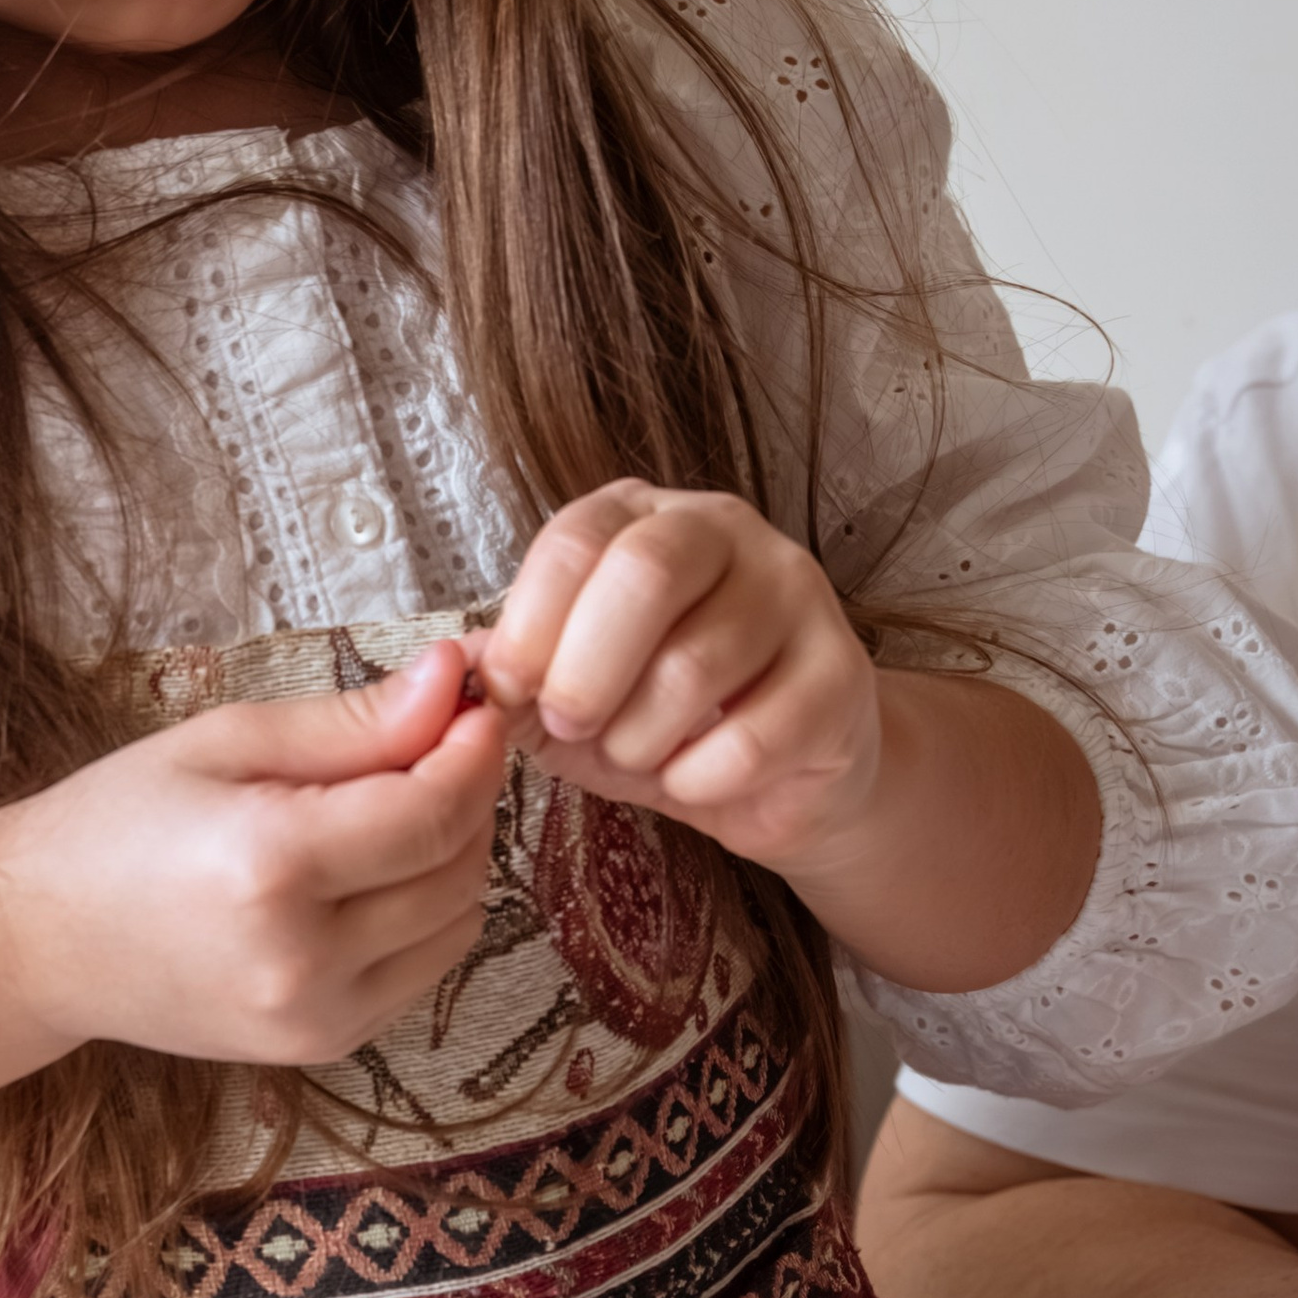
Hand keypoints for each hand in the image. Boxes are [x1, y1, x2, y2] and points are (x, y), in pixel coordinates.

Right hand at [0, 641, 507, 1067]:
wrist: (40, 941)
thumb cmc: (116, 823)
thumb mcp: (224, 742)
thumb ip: (350, 722)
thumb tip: (455, 679)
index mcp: (271, 868)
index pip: (430, 812)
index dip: (473, 751)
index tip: (480, 700)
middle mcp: (303, 959)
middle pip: (457, 869)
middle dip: (468, 794)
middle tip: (441, 738)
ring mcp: (316, 1018)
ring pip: (457, 923)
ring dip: (454, 855)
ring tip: (398, 803)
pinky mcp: (323, 1045)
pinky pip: (425, 968)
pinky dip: (427, 912)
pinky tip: (373, 871)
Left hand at [473, 481, 879, 882]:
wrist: (779, 775)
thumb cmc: (661, 718)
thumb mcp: (569, 690)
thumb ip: (516, 673)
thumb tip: (457, 667)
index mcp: (644, 516)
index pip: (578, 537)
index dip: (531, 622)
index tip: (508, 691)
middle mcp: (726, 533)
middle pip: (647, 572)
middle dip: (586, 670)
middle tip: (570, 726)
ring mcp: (795, 594)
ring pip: (698, 663)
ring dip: (640, 737)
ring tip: (635, 756)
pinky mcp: (840, 674)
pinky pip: (753, 736)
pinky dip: (697, 778)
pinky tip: (691, 780)